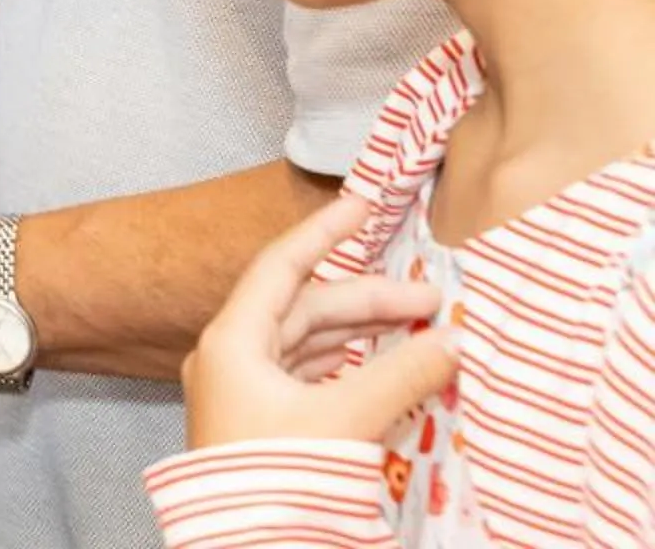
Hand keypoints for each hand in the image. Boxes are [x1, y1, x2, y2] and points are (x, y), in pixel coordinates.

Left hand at [183, 195, 453, 448]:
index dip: (323, 233)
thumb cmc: (276, 480)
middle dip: (368, 300)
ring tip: (421, 331)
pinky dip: (354, 369)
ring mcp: (247, 395)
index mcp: (232, 341)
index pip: (281, 267)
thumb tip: (451, 343)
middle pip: (306, 309)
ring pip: (312, 346)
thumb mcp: (344, 420)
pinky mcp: (266, 427)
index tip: (361, 204)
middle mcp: (232, 359)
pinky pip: (314, 380)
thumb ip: (400, 376)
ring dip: (365, 335)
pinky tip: (391, 370)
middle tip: (430, 300)